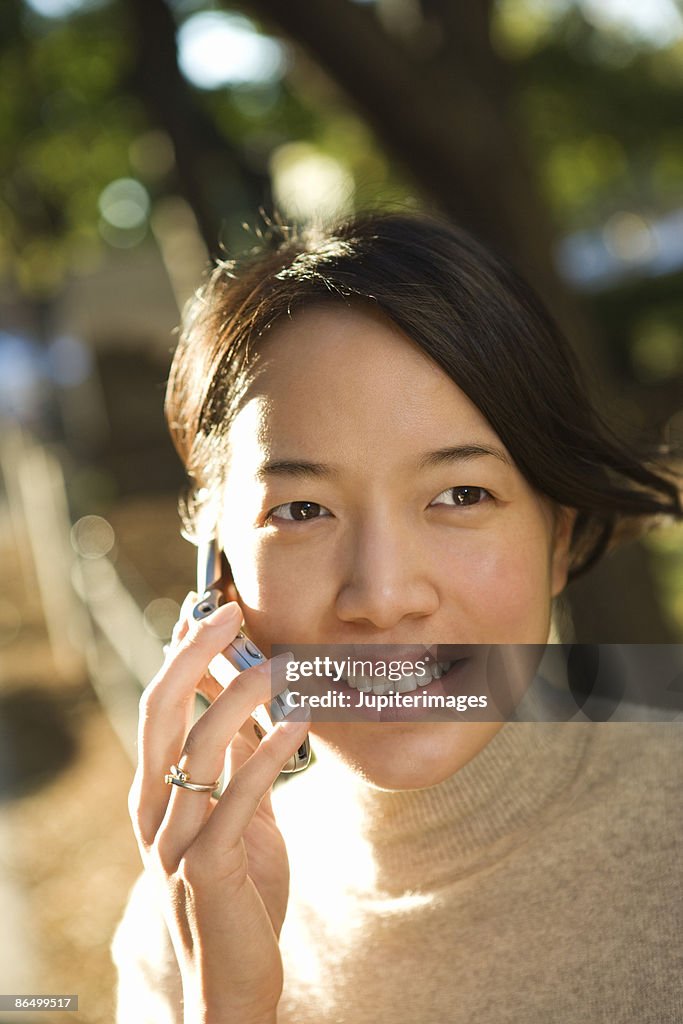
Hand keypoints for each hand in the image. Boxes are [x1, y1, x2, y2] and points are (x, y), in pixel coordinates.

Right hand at [128, 595, 309, 1023]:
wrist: (233, 977)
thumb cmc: (239, 886)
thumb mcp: (239, 812)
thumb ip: (238, 760)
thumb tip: (248, 699)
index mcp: (154, 791)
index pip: (160, 706)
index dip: (181, 655)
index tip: (208, 610)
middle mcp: (152, 809)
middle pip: (163, 712)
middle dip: (195, 655)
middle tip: (231, 613)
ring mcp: (174, 839)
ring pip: (199, 746)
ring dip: (241, 695)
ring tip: (283, 664)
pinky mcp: (207, 867)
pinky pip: (236, 798)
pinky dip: (267, 753)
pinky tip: (297, 722)